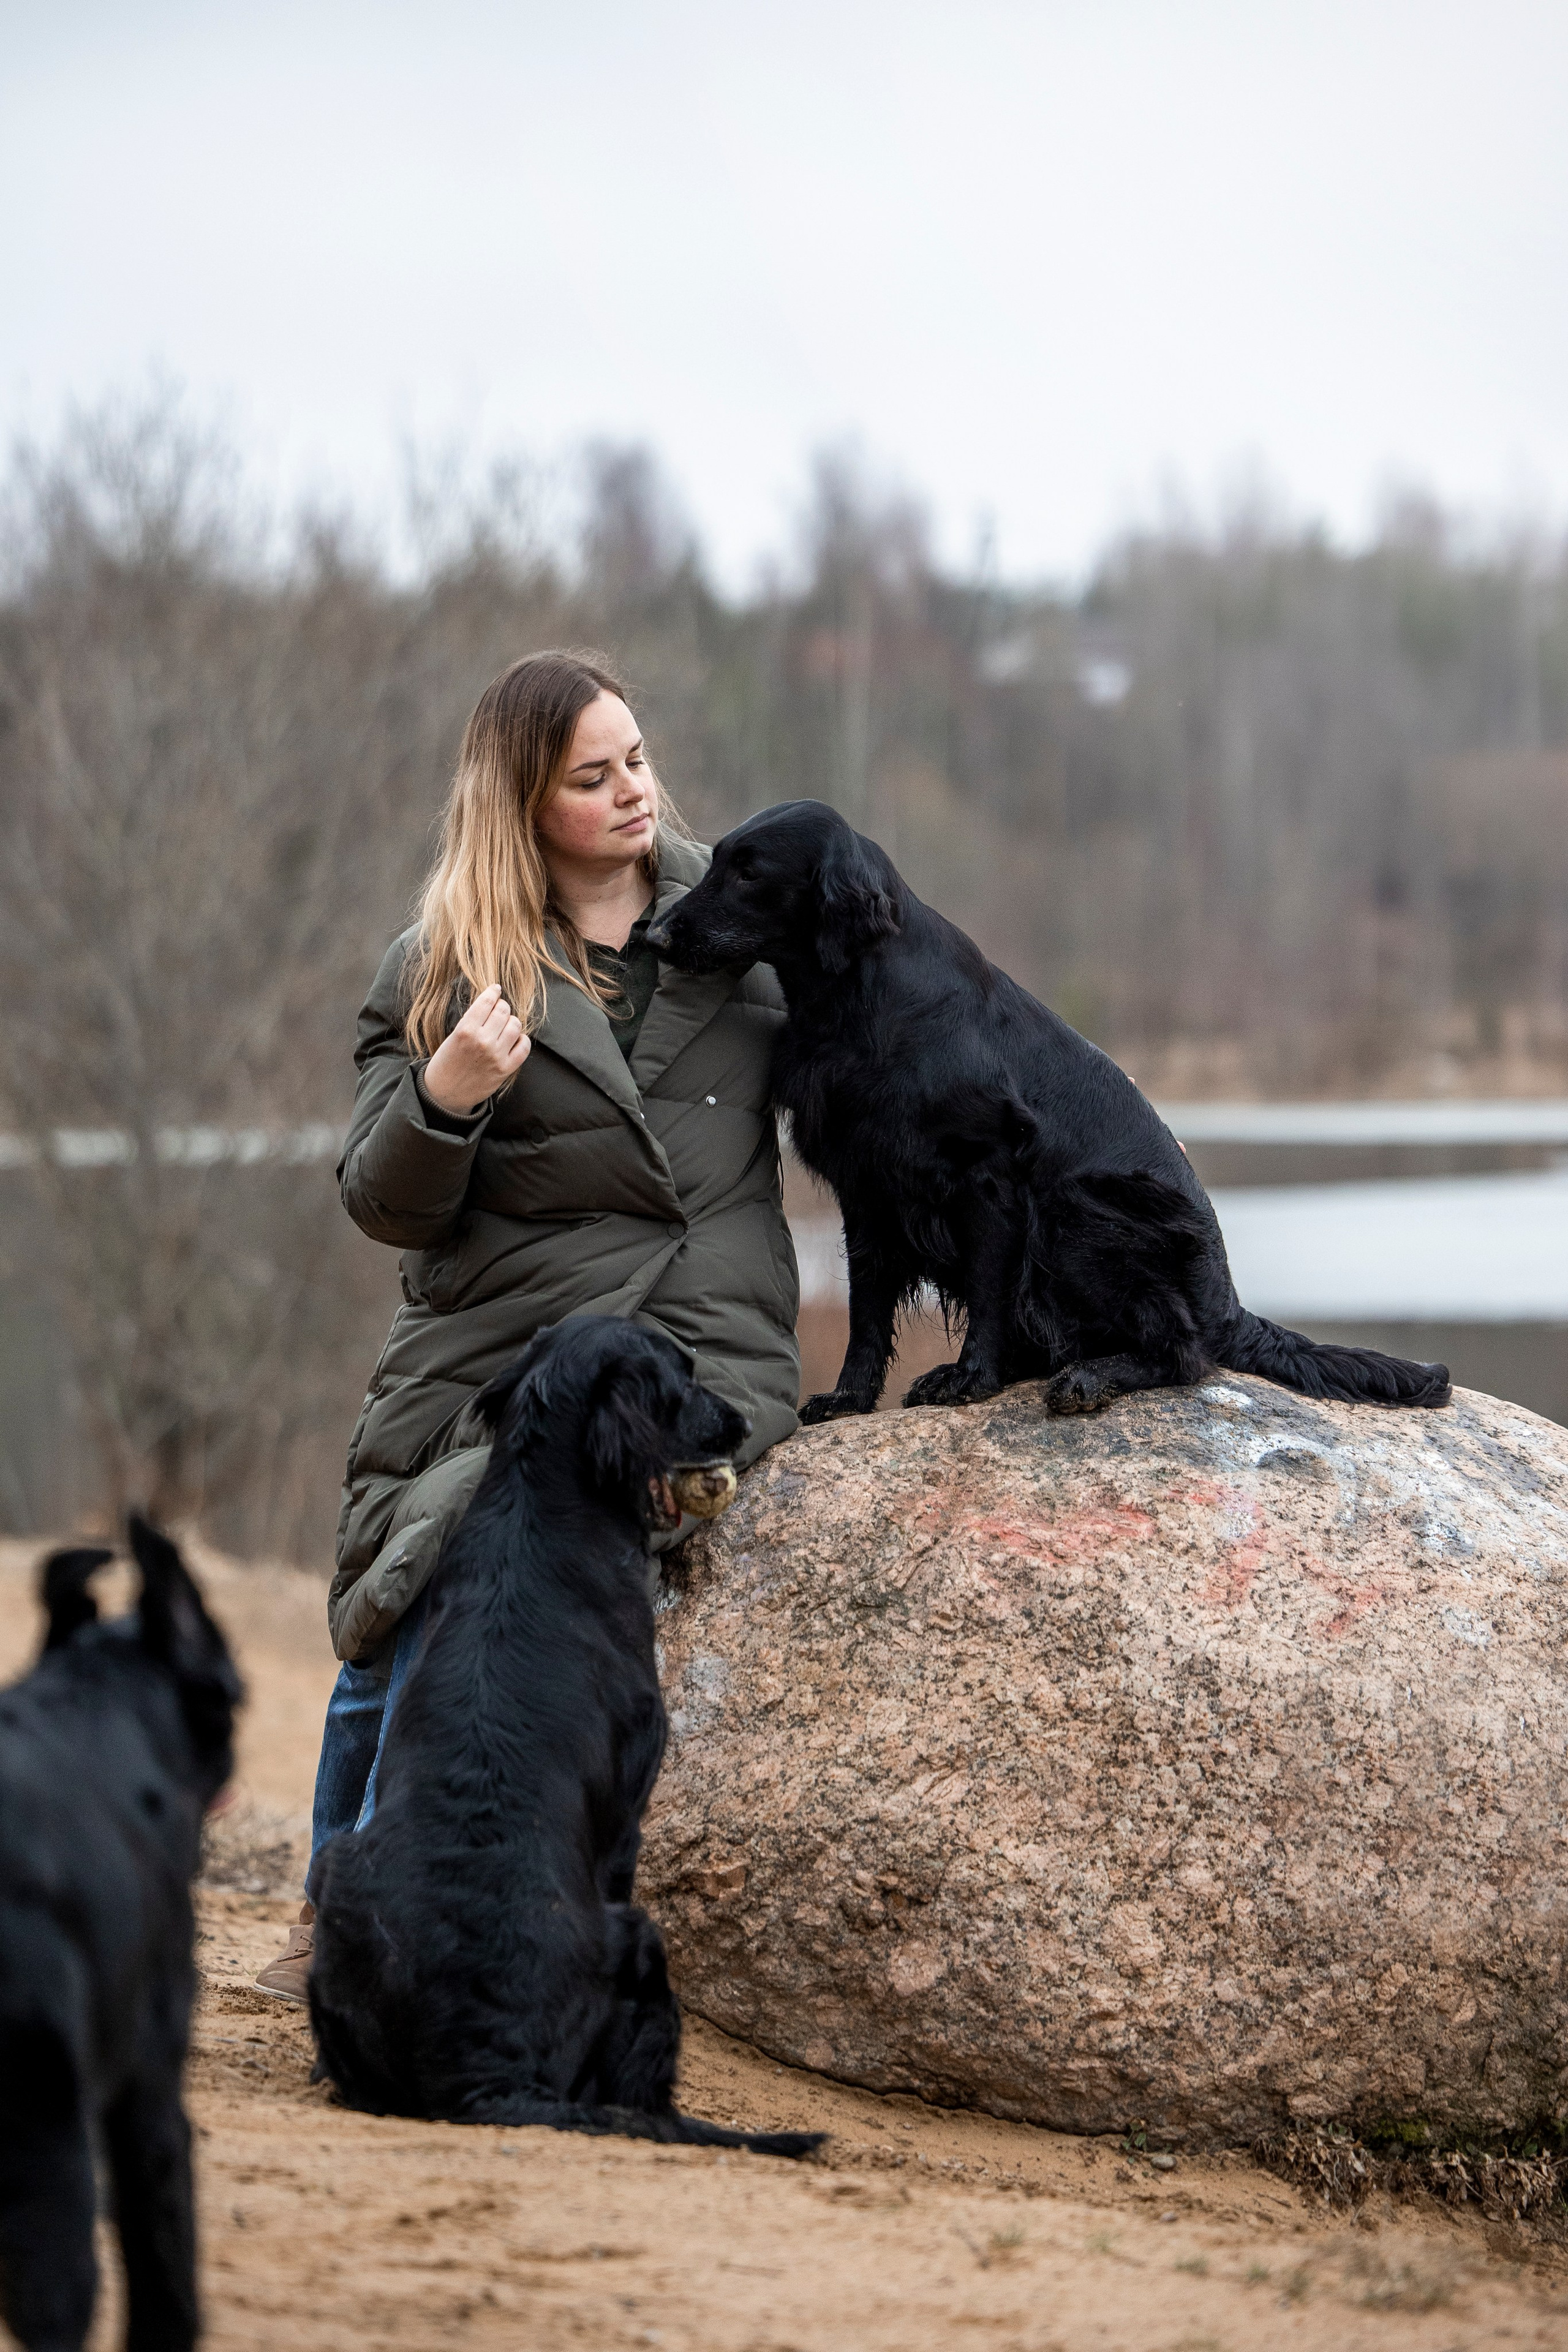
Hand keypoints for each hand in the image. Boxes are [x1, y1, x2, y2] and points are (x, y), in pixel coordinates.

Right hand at [422, 983, 530, 1114]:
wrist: (445, 1094)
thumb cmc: (446, 1062)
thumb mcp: (453, 1036)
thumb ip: (472, 1021)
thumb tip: (492, 1003)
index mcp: (465, 1030)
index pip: (487, 1001)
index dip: (493, 992)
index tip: (495, 989)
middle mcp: (482, 1041)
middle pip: (504, 1011)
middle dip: (501, 1007)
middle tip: (498, 1010)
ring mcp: (496, 1055)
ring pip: (516, 1025)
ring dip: (511, 1022)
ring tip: (504, 1027)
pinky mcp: (505, 1069)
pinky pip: (524, 1047)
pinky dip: (522, 1040)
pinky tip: (514, 1040)